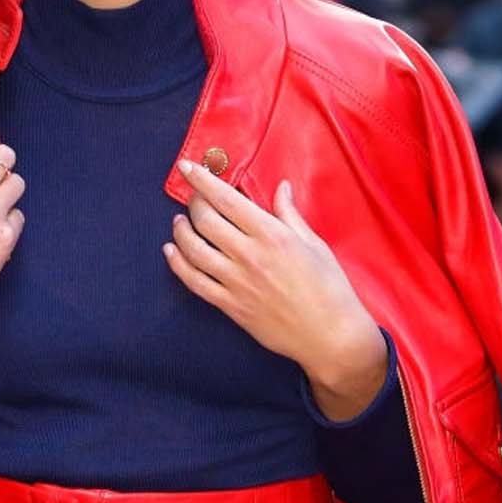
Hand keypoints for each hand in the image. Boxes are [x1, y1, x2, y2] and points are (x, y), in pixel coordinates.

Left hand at [166, 162, 384, 414]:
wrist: (330, 336)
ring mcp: (237, 282)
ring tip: (179, 222)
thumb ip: (290, 215)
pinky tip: (171, 252)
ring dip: (181, 231)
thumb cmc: (329, 288)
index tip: (187, 166)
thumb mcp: (314, 244)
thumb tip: (281, 187)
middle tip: (194, 198)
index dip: (202, 180)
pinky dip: (177, 264)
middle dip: (194, 203)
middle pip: (205, 220)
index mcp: (271, 234)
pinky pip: (194, 282)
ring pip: (194, 249)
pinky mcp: (231, 306)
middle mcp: (249, 255)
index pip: (226, 199)